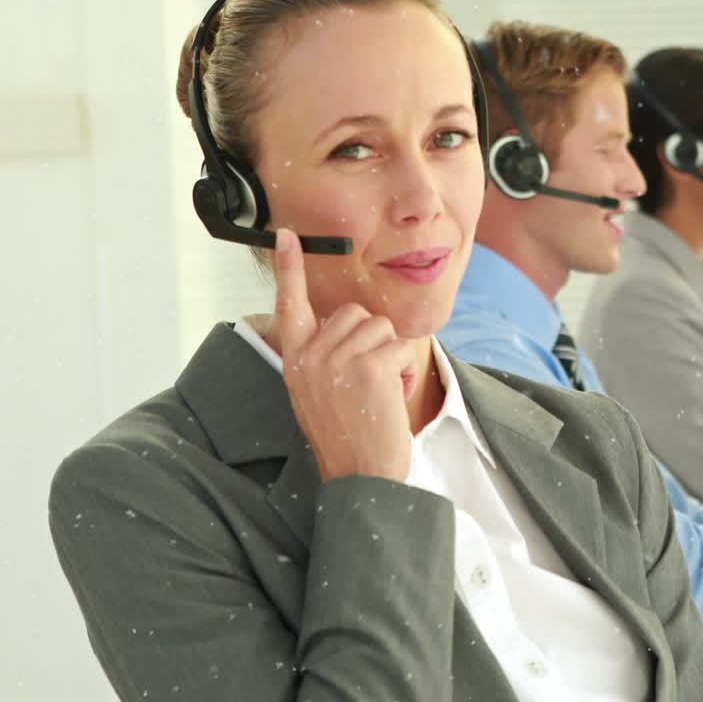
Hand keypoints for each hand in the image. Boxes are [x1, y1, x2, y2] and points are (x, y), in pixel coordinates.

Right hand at [273, 229, 414, 481]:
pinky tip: (393, 397)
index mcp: (295, 360)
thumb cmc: (348, 437)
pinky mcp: (369, 364)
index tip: (286, 236)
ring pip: (381, 327)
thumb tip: (352, 326)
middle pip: (355, 314)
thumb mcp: (319, 393)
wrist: (361, 476)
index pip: (289, 305)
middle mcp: (310, 355)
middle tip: (369, 383)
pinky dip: (406, 369)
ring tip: (379, 393)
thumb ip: (326, 357)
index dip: (289, 269)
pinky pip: (401, 345)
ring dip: (392, 356)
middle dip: (373, 341)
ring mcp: (338, 358)